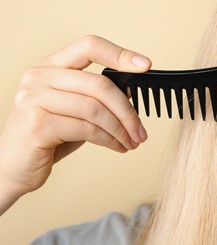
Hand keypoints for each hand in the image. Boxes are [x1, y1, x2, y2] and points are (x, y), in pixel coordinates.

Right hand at [0, 35, 150, 212]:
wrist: (13, 166)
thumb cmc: (48, 137)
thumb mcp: (74, 111)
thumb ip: (96, 98)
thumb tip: (131, 94)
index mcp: (51, 67)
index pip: (89, 46)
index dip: (120, 54)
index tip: (145, 66)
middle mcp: (39, 77)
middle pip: (99, 84)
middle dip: (128, 111)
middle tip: (141, 131)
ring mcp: (34, 99)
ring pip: (95, 109)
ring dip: (121, 129)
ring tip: (132, 142)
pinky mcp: (37, 125)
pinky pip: (87, 129)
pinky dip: (109, 140)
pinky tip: (118, 147)